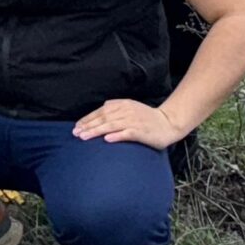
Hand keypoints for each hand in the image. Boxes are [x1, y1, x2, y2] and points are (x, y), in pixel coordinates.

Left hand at [72, 98, 186, 148]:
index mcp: (123, 104)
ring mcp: (134, 121)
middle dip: (88, 126)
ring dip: (96, 131)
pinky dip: (116, 136)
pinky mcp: (141, 132)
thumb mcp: (131, 108)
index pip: (101, 111)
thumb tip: (101, 108)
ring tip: (84, 137)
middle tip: (76, 133)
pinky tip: (106, 139)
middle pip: (103, 118)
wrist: (169, 123)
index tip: (77, 127)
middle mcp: (127, 111)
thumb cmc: (147, 118)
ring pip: (111, 125)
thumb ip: (116, 108)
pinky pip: (127, 134)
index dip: (88, 119)